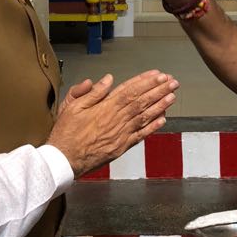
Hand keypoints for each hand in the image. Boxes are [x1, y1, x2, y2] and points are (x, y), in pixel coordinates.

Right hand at [48, 70, 178, 177]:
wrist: (63, 160)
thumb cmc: (66, 133)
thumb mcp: (71, 106)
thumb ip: (91, 92)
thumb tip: (107, 79)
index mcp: (104, 108)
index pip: (129, 90)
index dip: (145, 82)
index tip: (158, 75)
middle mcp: (116, 120)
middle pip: (141, 102)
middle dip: (158, 90)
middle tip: (172, 82)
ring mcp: (120, 135)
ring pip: (144, 117)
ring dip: (160, 106)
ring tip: (172, 96)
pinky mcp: (121, 147)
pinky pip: (140, 136)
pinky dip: (152, 127)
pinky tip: (163, 119)